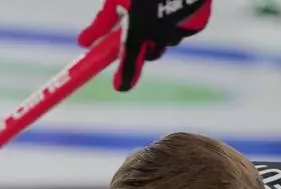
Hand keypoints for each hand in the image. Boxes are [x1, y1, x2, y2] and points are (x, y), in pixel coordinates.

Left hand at [78, 0, 212, 90]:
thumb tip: (83, 43)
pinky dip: (179, 20)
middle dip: (145, 45)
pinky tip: (174, 3)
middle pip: (151, 53)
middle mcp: (161, 34)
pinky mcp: (197, 24)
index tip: (119, 87)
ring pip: (168, 39)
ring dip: (163, 30)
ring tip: (158, 6)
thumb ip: (102, 23)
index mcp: (138, 28)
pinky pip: (185, 29)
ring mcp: (181, 30)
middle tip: (141, 28)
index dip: (124, 77)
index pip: (129, 62)